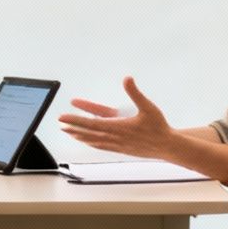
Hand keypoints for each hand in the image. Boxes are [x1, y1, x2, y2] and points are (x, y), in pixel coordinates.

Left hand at [57, 77, 173, 158]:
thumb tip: (127, 79)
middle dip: (73, 127)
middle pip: (88, 132)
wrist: (167, 146)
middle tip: (60, 122)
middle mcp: (115, 138)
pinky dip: (91, 143)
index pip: (91, 123)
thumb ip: (135, 93)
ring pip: (93, 141)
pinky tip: (86, 141)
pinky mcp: (120, 149)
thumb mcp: (148, 107)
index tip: (64, 117)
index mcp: (118, 127)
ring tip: (68, 132)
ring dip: (80, 136)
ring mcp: (117, 145)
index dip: (76, 120)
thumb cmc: (158, 127)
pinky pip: (101, 146)